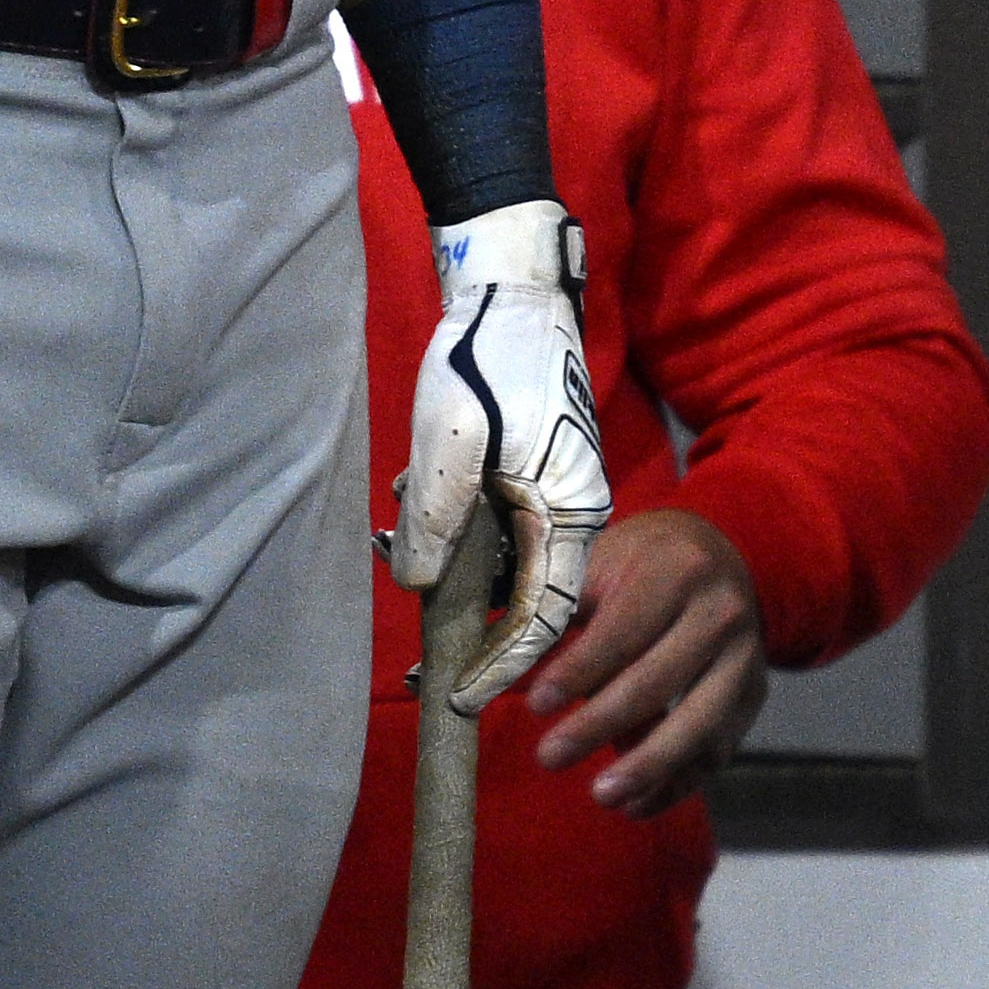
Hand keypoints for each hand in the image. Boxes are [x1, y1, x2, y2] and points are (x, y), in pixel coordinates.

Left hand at [392, 196, 610, 710]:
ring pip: (513, 569)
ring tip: (416, 625)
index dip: (506, 664)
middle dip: (481, 643)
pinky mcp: (531, 477)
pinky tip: (420, 553)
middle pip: (533, 601)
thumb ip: (438, 520)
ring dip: (465, 597)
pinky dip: (466, 556)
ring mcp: (554, 493)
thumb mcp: (451, 442)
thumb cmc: (484, 358)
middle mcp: (572, 510)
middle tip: (430, 680)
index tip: (465, 699)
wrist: (510, 289)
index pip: (546, 614)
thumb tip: (419, 586)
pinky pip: (503, 536)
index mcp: (571, 510)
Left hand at [526, 509, 767, 811]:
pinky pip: (718, 750)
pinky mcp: (754, 696)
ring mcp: (747, 657)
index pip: (622, 631)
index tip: (536, 706)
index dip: (578, 672)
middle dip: (599, 725)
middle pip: (657, 681)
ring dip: (647, 767)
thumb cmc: (637, 563)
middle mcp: (722, 612)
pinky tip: (636, 806)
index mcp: (677, 570)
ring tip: (601, 796)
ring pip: (698, 724)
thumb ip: (552, 608)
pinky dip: (678, 784)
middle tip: (549, 758)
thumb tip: (491, 660)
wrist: (713, 555)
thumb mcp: (598, 563)